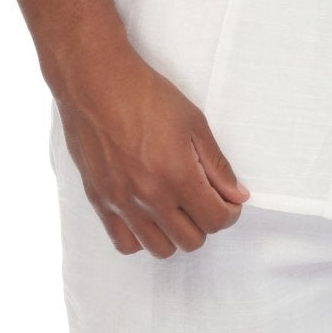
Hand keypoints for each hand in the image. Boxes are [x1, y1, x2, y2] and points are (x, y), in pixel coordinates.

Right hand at [53, 47, 249, 257]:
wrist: (95, 83)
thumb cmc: (144, 95)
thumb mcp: (193, 122)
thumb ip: (217, 164)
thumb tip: (237, 195)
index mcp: (176, 176)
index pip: (215, 220)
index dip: (229, 213)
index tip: (228, 201)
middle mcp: (149, 197)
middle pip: (191, 241)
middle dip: (206, 223)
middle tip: (204, 200)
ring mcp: (122, 203)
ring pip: (160, 249)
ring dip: (175, 234)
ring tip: (176, 208)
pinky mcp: (100, 201)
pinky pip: (125, 243)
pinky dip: (141, 237)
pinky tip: (148, 215)